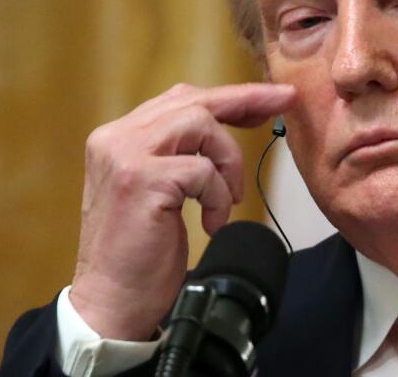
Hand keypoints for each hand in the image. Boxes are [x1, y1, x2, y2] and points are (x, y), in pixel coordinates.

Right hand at [68, 82, 295, 340]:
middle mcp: (116, 138)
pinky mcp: (142, 180)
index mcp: (118, 137)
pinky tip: (213, 223)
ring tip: (229, 198)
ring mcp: (125, 156)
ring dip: (228, 162)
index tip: (268, 99)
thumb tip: (232, 121)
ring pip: (201, 125)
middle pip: (194, 101)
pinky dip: (219, 197)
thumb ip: (181, 152)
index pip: (181, 99)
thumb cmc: (142, 251)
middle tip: (284, 101)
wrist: (113, 301)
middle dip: (246, 100)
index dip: (229, 97)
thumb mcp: (161, 188)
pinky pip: (204, 170)